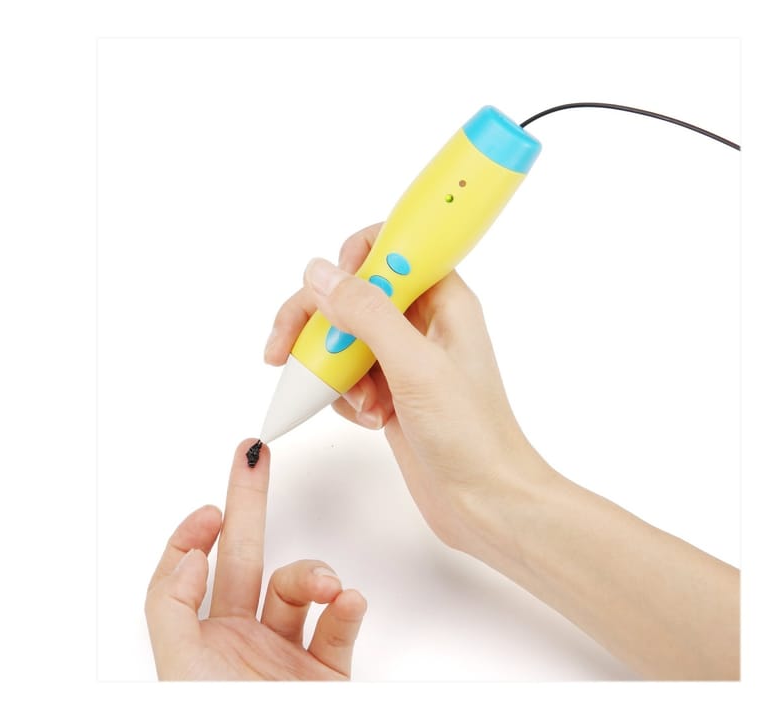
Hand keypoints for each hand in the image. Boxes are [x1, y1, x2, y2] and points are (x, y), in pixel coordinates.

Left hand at [144, 439, 366, 679]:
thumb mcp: (178, 667)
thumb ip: (171, 608)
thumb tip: (191, 557)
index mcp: (201, 640)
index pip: (192, 576)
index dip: (194, 537)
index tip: (212, 507)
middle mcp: (241, 642)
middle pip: (245, 559)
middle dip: (250, 504)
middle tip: (256, 458)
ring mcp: (285, 656)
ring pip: (301, 590)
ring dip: (315, 575)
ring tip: (326, 586)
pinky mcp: (326, 674)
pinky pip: (340, 627)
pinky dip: (349, 610)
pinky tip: (347, 601)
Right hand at [264, 224, 538, 553]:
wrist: (486, 502)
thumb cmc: (471, 435)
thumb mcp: (416, 367)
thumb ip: (368, 314)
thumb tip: (320, 273)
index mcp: (443, 300)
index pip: (391, 247)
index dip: (353, 258)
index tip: (328, 290)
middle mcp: (423, 322)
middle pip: (352, 293)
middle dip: (316, 321)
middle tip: (283, 349)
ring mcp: (405, 359)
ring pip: (342, 336)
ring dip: (332, 366)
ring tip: (356, 401)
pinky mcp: (391, 392)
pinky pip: (346, 374)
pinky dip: (344, 395)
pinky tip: (367, 419)